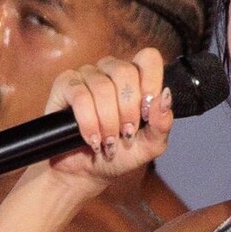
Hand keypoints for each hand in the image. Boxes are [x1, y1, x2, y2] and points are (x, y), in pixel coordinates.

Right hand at [32, 49, 174, 198]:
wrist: (87, 173)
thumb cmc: (119, 155)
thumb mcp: (149, 145)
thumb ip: (162, 123)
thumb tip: (165, 97)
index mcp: (136, 79)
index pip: (148, 59)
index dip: (150, 84)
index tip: (146, 114)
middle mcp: (110, 71)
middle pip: (125, 72)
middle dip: (128, 110)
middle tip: (126, 134)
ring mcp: (87, 75)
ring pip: (102, 87)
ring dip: (108, 122)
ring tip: (108, 143)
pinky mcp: (65, 85)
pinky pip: (79, 96)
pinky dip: (88, 123)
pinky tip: (92, 139)